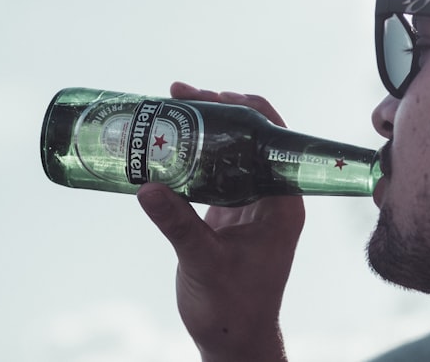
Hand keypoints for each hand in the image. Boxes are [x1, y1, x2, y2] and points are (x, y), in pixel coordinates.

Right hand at [137, 81, 304, 361]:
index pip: (274, 139)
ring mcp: (249, 203)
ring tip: (169, 106)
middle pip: (249, 138)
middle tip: (179, 93)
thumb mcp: (205, 262)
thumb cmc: (234, 307)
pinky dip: (192, 155)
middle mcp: (271, 196)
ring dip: (203, 129)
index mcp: (283, 202)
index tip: (212, 94)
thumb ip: (178, 225)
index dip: (246, 110)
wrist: (233, 339)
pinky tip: (166, 142)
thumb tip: (146, 187)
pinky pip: (212, 172)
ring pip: (230, 151)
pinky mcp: (227, 213)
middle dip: (217, 111)